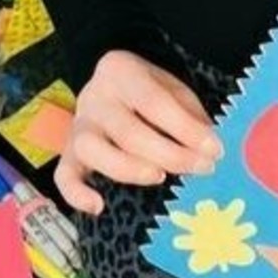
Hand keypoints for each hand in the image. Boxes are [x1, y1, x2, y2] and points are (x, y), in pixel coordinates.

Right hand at [55, 49, 222, 215]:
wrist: (110, 83)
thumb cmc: (147, 90)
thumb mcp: (172, 88)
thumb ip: (189, 114)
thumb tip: (208, 148)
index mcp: (121, 70)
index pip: (155, 102)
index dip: (186, 129)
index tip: (214, 149)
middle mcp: (94, 96)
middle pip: (128, 132)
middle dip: (171, 155)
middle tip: (202, 168)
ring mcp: (78, 125)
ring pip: (93, 152)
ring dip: (130, 169)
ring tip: (160, 177)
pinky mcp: (68, 151)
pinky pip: (63, 175)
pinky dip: (76, 194)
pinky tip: (99, 206)